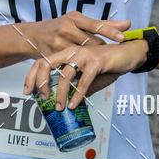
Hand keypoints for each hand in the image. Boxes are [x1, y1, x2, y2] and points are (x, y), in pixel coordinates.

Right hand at [19, 11, 129, 60]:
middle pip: (90, 42)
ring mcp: (58, 42)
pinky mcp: (52, 55)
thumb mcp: (78, 21)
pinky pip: (68, 64)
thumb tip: (127, 24)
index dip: (110, 31)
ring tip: (94, 65)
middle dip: (100, 50)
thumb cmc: (59, 27)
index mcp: (74, 18)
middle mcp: (66, 28)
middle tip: (107, 56)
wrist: (30, 36)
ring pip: (80, 55)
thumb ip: (103, 24)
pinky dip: (77, 69)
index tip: (123, 36)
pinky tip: (81, 72)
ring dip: (89, 61)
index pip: (95, 24)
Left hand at [23, 38, 147, 109]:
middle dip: (40, 82)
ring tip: (60, 107)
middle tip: (42, 98)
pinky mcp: (96, 61)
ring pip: (65, 75)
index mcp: (68, 53)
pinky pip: (83, 81)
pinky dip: (77, 95)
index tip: (28, 91)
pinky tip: (75, 104)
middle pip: (47, 63)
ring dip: (61, 94)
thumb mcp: (90, 76)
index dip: (32, 76)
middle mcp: (73, 51)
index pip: (43, 61)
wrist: (130, 53)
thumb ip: (79, 86)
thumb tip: (70, 104)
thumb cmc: (109, 64)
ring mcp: (84, 55)